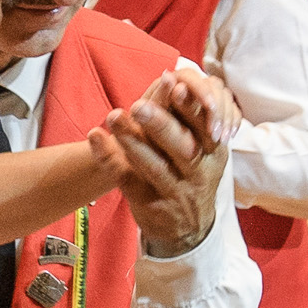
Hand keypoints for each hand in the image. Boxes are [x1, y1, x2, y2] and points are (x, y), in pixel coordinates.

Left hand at [98, 68, 232, 255]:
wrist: (188, 230)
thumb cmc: (192, 175)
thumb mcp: (205, 151)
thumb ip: (193, 119)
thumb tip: (174, 77)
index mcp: (213, 154)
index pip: (205, 127)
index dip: (190, 106)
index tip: (174, 83)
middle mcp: (197, 173)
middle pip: (182, 147)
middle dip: (161, 124)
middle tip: (138, 105)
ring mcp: (173, 191)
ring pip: (154, 166)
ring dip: (132, 140)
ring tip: (112, 116)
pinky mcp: (148, 203)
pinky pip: (126, 179)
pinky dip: (108, 158)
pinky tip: (94, 137)